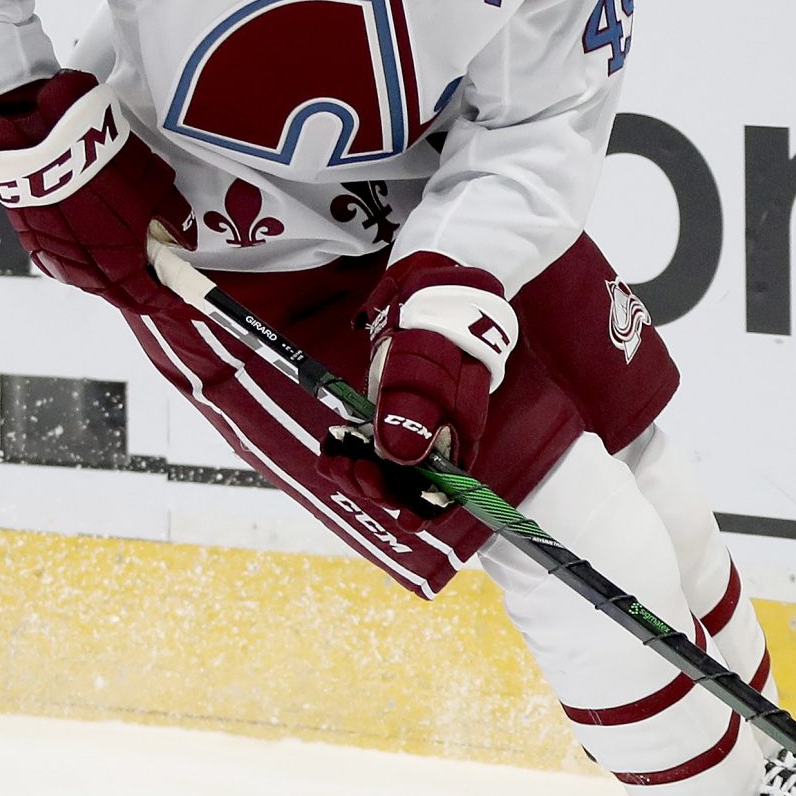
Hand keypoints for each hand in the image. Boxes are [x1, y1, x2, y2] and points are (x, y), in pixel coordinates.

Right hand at [0, 71, 195, 313]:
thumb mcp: (156, 187)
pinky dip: (79, 257)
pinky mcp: (33, 240)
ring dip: (107, 274)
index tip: (174, 292)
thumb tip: (186, 236)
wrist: (44, 144)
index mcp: (118, 265)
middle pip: (115, 294)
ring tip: (122, 255)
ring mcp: (55, 256)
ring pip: (86, 279)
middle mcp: (84, 270)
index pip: (146, 299)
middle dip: (136, 288)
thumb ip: (176, 219)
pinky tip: (87, 239)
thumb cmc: (100, 165)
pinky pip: (61, 260)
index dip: (164, 297)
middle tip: (151, 274)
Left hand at [321, 253, 516, 512]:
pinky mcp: (393, 405)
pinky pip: (373, 441)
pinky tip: (333, 449)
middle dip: (379, 486)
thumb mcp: (427, 357)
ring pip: (388, 464)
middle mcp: (441, 431)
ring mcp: (415, 418)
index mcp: (462, 426)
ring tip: (332, 462)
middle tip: (348, 472)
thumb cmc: (440, 315)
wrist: (432, 275)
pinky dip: (352, 451)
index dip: (424, 507)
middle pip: (412, 480)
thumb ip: (414, 407)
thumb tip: (399, 457)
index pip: (448, 485)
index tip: (403, 521)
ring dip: (360, 472)